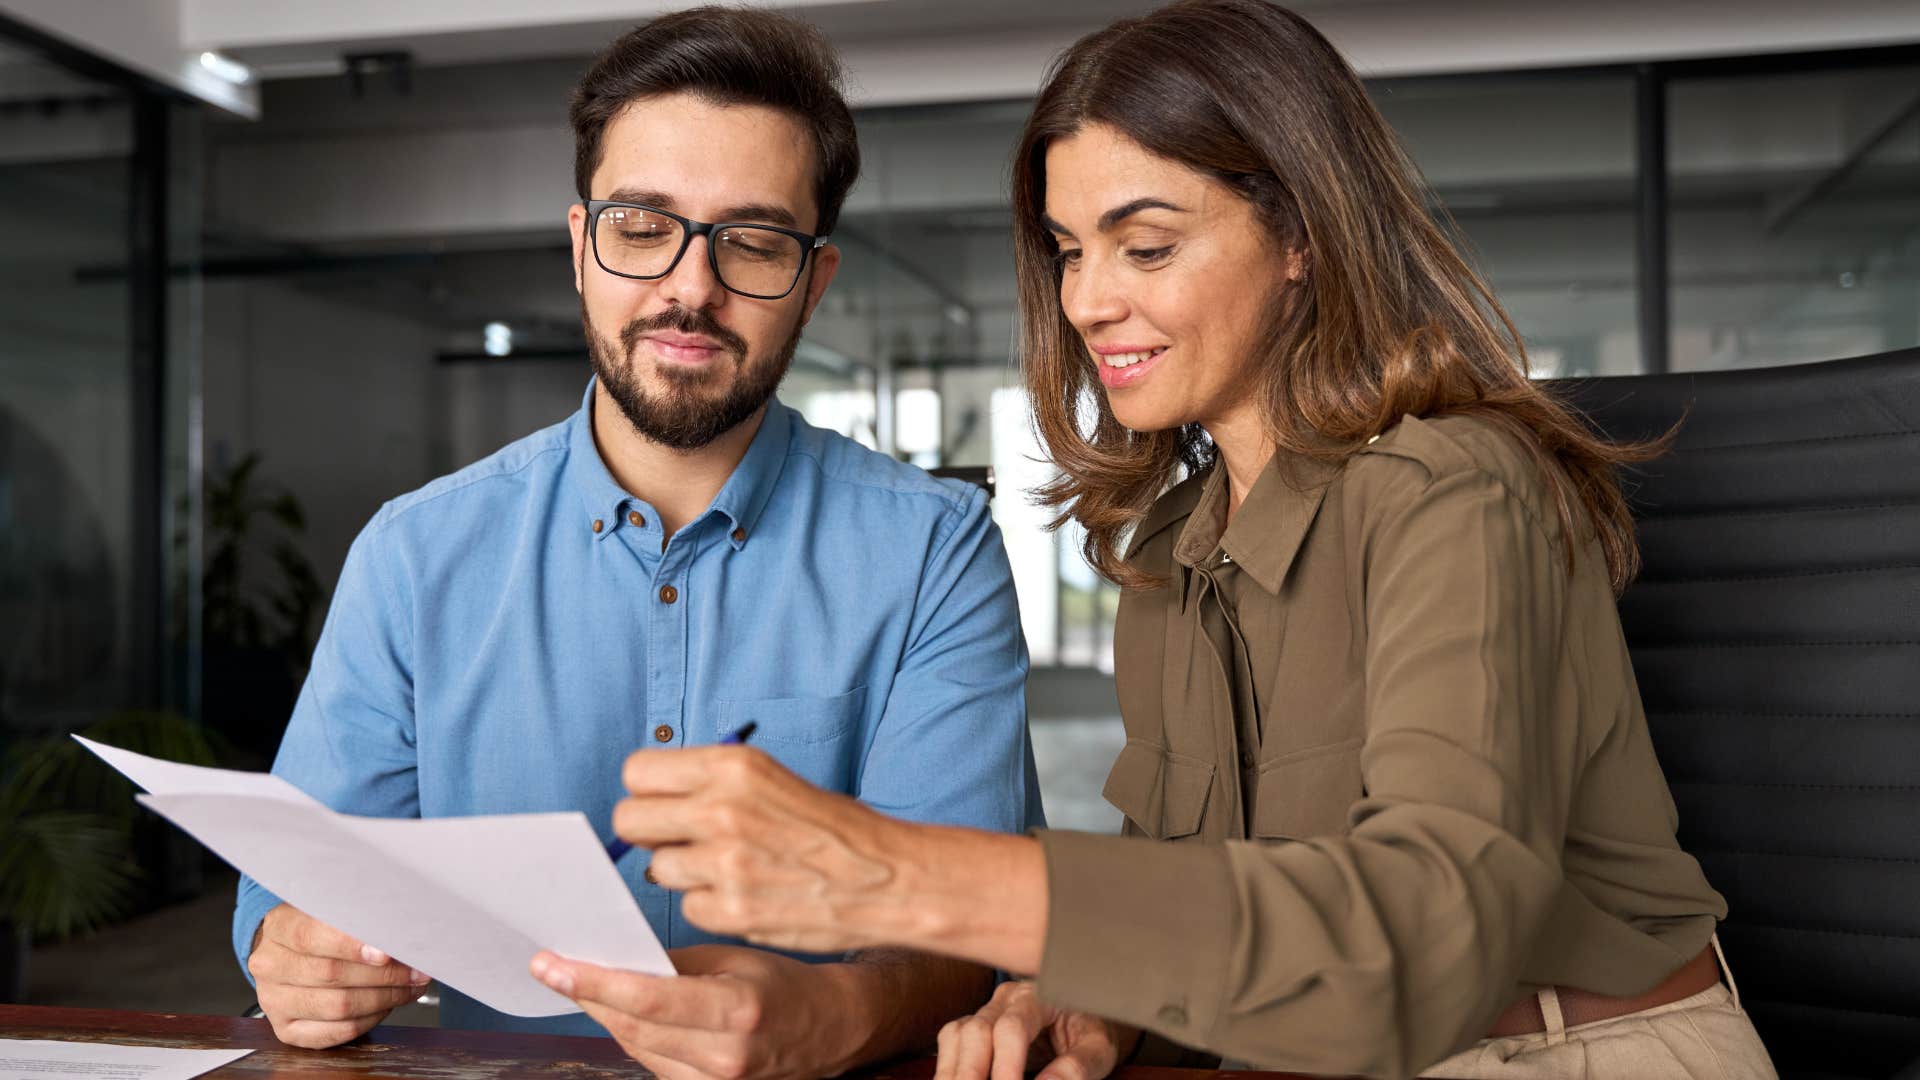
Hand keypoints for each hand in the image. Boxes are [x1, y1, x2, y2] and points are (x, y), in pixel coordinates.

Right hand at [247, 903, 429, 1047]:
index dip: (350, 945)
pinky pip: (335, 1032)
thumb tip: (398, 932)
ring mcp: (274, 1001)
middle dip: (384, 974)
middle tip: (416, 970)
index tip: (386, 951)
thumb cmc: (320, 927)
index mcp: (278, 927)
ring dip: (384, 998)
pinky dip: (369, 1020)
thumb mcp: (332, 908)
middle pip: (331, 974)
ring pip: (337, 1006)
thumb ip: (358, 917)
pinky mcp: (286, 1030)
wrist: (287, 951)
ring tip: (409, 987)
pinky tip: (387, 1005)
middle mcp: (270, 965)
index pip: (310, 936)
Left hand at [530, 944, 861, 1079]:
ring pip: (637, 1049)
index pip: (648, 1000)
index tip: (552, 965)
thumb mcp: (735, 958)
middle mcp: (725, 1055)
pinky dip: (633, 1037)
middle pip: (633, 1028)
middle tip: (553, 968)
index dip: (594, 982)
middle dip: (588, 995)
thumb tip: (616, 958)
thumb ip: (676, 964)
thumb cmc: (785, 985)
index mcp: (737, 1010)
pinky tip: (620, 1012)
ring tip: (581, 984)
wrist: (830, 1030)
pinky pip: (653, 1065)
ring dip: (605, 1016)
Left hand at [615, 746, 910, 954]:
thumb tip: (653, 799)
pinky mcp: (731, 910)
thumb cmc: (831, 827)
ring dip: (684, 872)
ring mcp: (724, 863)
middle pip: (630, 820)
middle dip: (651, 832)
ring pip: (657, 868)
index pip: (637, 771)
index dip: (649, 790)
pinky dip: (710, 905)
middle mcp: (722, 809)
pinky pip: (688, 907)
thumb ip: (711, 783)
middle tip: (683, 840)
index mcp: (732, 767)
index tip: (667, 803)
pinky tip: (746, 895)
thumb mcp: (771, 778)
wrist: (887, 876)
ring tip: (728, 869)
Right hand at [936, 981, 1136, 1079]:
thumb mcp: (1099, 1049)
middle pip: (975, 1031)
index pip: (1011, 1028)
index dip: (1005, 1067)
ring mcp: (987, 1011)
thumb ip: (1078, 1066)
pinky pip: (950, 1044)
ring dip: (954, 1073)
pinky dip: (950, 1070)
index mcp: (1039, 996)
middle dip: (971, 1073)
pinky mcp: (975, 1028)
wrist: (1083, 1022)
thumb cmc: (1091, 1033)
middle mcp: (1006, 999)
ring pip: (956, 1035)